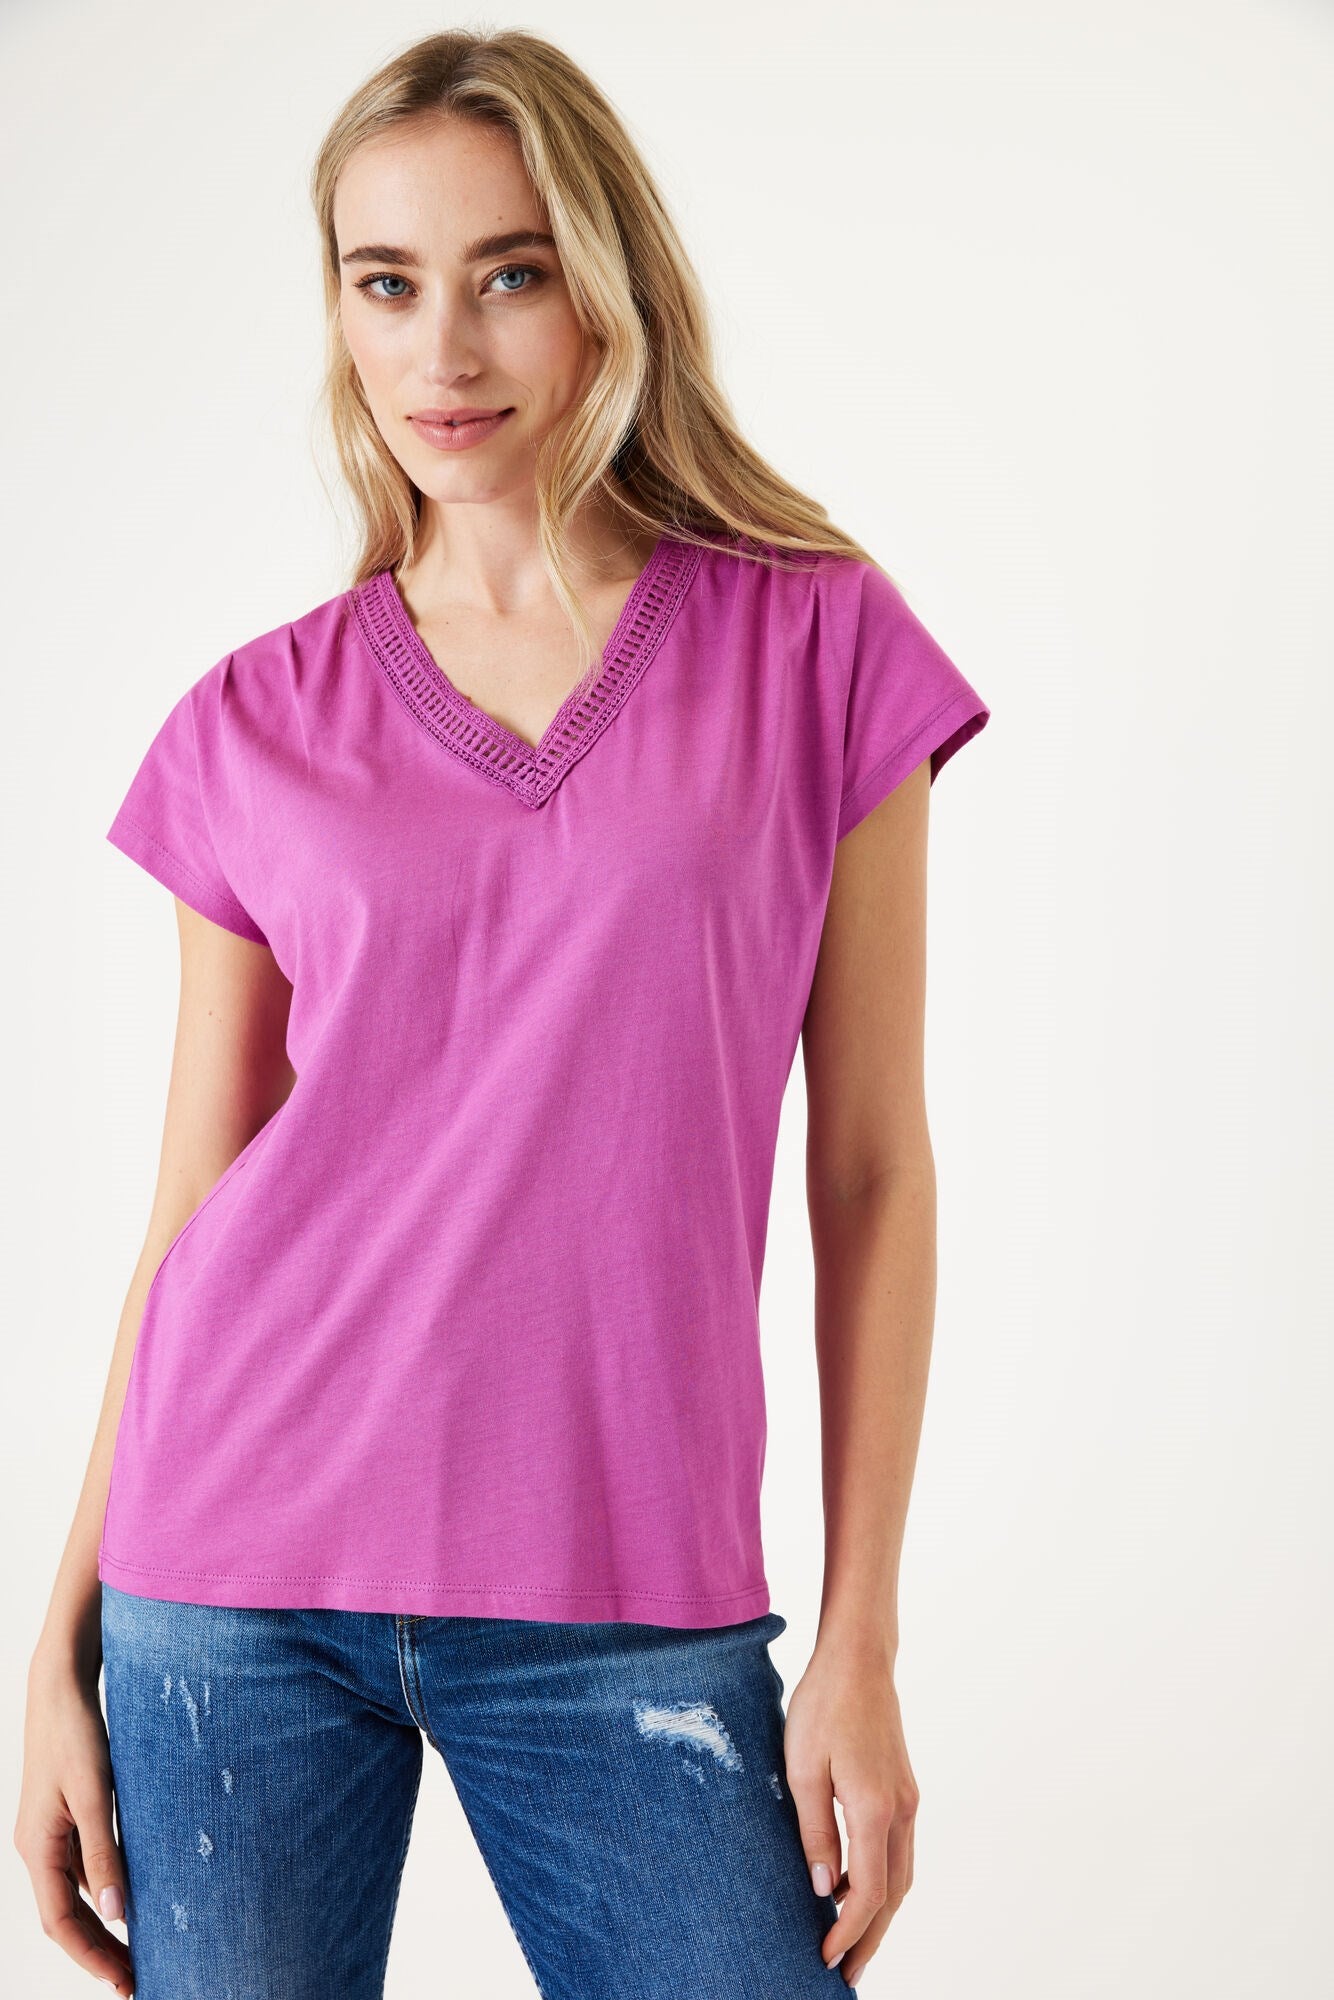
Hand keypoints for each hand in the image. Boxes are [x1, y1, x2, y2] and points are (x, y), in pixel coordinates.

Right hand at [14, 1650, 133, 1994]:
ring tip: (139, 1946)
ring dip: (101, 1923)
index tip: (123, 1982)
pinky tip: (129, 1895)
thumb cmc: (76, 1733)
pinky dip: (101, 1889)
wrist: (60, 1686)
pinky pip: (79, 1867)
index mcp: (37, 1848)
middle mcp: (37, 1848)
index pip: (60, 1923)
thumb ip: (105, 1853)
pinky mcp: (64, 1816)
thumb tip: (116, 1915)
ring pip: (72, 1894)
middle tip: (137, 1978)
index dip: (91, 1957)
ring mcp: (48, 1833)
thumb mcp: (95, 1794)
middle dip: (98, 1950)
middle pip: (65, 1916)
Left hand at [782, 1632, 918, 1986]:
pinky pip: (897, 1849)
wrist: (858, 1659)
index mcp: (874, 1808)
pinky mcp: (902, 1788)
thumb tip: (821, 1889)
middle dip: (872, 1938)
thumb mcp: (802, 1769)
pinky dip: (880, 1879)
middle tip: (848, 1975)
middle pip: (893, 1894)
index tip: (826, 1959)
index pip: (868, 1893)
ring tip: (852, 1942)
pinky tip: (851, 1887)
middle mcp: (900, 1810)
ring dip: (879, 1913)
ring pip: (900, 1874)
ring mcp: (906, 1799)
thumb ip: (813, 1832)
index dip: (848, 1932)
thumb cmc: (823, 1706)